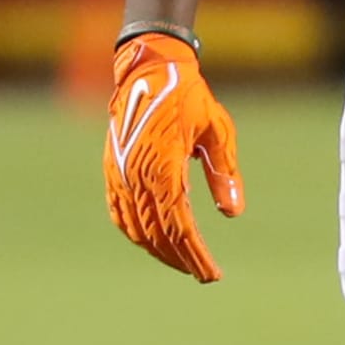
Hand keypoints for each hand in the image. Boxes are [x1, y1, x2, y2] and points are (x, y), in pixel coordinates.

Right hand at [104, 33, 242, 280]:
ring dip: (160, 250)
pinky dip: (136, 233)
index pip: (180, 226)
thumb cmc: (189, 97)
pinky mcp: (112, 171)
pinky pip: (120, 213)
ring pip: (137, 228)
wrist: (150, 69)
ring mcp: (120, 174)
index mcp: (164, 166)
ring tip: (184, 262)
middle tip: (204, 274)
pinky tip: (152, 242)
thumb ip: (225, 173)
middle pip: (158, 233)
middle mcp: (137, 175)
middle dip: (182, 258)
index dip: (196, 254)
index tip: (212, 274)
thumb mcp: (217, 131)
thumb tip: (233, 213)